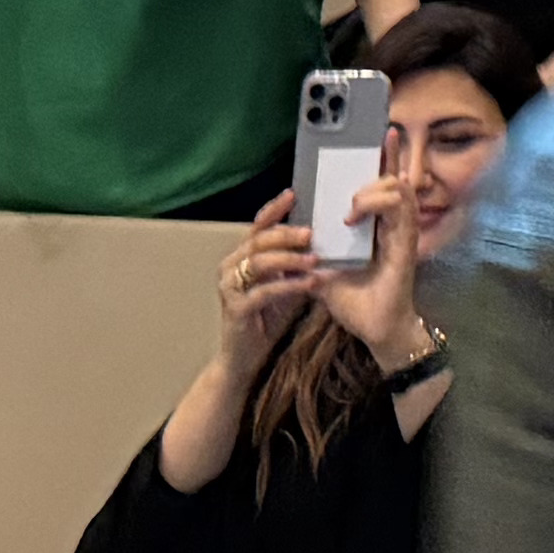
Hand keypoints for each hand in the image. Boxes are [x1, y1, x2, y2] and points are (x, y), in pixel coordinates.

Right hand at [214, 199, 320, 369]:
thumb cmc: (267, 316)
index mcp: (242, 256)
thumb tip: (324, 240)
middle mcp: (231, 266)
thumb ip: (296, 262)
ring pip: (260, 262)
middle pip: (259, 240)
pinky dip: (289, 286)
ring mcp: (230, 287)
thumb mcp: (285, 283)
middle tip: (311, 234)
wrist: (245, 357)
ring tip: (314, 260)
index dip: (275, 209)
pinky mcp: (236, 308)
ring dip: (290, 259)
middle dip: (287, 234)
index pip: (258, 225)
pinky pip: (264, 291)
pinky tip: (309, 284)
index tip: (294, 195)